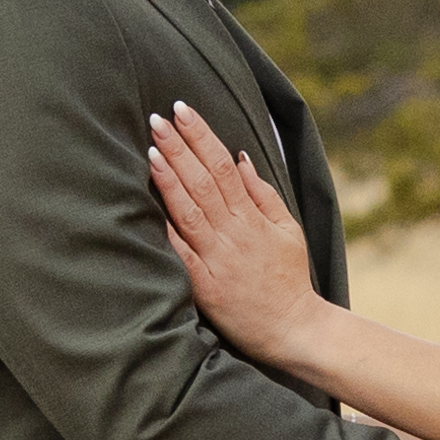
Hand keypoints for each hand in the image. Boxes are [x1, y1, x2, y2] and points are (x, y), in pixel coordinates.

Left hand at [143, 103, 319, 350]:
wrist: (292, 329)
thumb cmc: (288, 278)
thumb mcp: (288, 231)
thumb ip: (264, 194)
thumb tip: (240, 158)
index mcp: (253, 218)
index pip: (223, 167)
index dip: (201, 136)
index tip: (182, 111)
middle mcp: (235, 234)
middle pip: (203, 182)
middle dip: (179, 147)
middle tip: (157, 118)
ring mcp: (218, 259)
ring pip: (190, 211)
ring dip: (169, 178)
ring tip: (151, 148)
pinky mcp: (204, 285)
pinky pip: (181, 252)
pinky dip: (166, 226)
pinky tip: (148, 202)